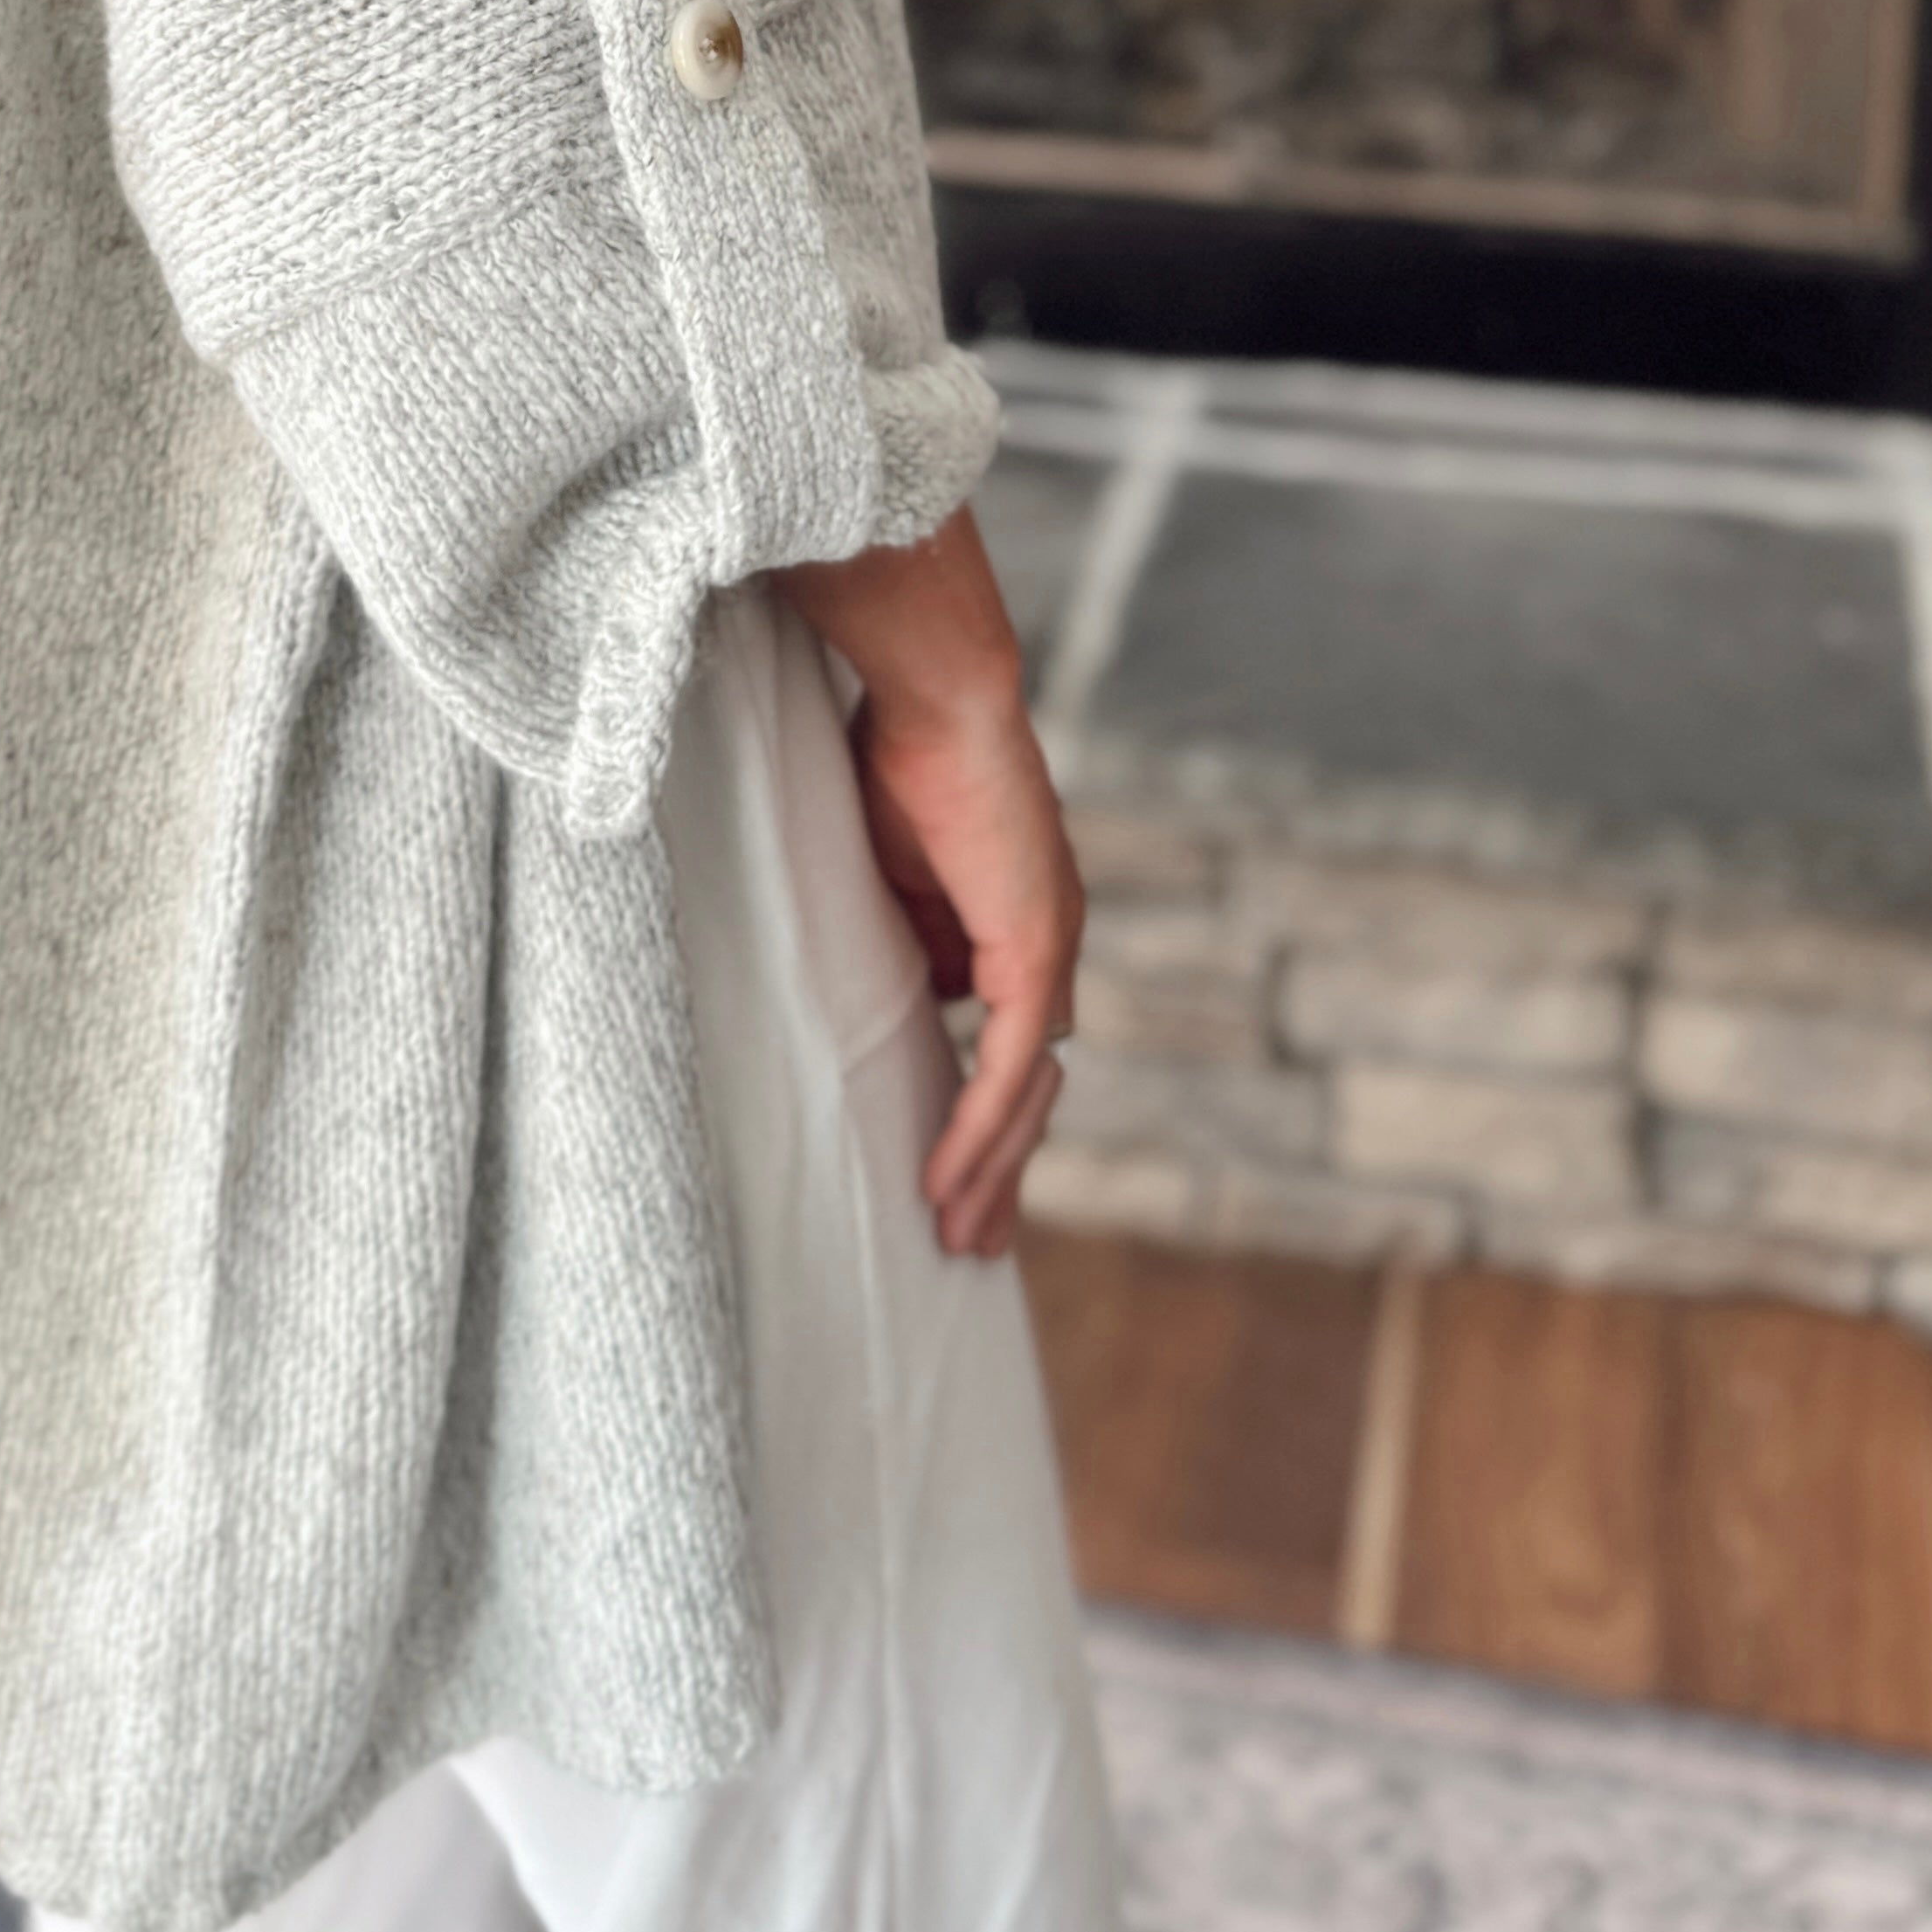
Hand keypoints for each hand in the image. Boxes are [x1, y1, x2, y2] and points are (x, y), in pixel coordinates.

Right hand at [770, 507, 1082, 1261]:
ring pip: (1027, 1092)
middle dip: (999, 1170)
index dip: (984, 1118)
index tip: (947, 1179)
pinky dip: (979, 1129)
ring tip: (957, 1237)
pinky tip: (948, 1183)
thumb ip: (897, 931)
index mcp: (1013, 925)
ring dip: (990, 1170)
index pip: (1010, 1048)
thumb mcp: (887, 866)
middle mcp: (1047, 945)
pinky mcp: (1034, 947)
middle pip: (1030, 1087)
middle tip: (969, 1242)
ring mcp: (1050, 948)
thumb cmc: (895, 751)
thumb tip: (881, 988)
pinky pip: (1008, 1066)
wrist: (934, 690)